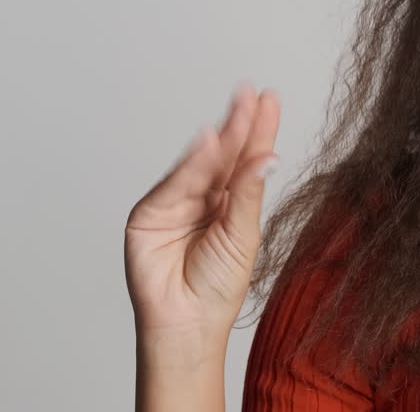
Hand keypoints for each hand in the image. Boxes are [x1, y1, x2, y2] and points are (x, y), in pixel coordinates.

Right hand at [124, 83, 281, 342]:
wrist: (187, 323)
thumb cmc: (218, 287)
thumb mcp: (243, 236)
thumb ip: (248, 193)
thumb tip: (268, 155)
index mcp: (231, 202)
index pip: (247, 159)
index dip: (258, 130)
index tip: (270, 99)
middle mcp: (204, 198)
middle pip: (224, 155)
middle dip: (239, 124)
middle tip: (253, 95)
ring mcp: (176, 203)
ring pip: (201, 163)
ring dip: (220, 138)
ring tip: (240, 111)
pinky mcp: (150, 213)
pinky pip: (175, 183)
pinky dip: (191, 163)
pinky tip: (209, 141)